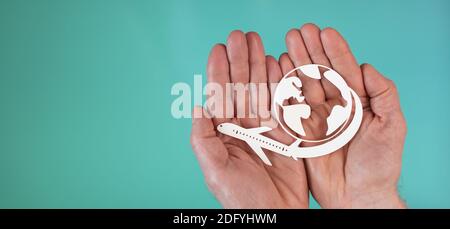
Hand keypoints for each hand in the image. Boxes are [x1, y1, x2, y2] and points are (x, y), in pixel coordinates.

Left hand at [190, 31, 308, 207]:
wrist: (275, 215)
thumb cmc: (241, 199)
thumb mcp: (215, 171)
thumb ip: (203, 138)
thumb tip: (196, 106)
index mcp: (223, 133)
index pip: (220, 95)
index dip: (219, 71)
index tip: (219, 49)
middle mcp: (243, 126)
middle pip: (241, 85)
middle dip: (240, 60)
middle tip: (240, 36)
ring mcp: (265, 127)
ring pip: (260, 88)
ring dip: (259, 65)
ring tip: (257, 42)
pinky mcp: (286, 132)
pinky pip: (282, 102)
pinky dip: (280, 82)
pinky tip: (276, 63)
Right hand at [281, 24, 406, 207]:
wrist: (358, 196)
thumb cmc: (379, 165)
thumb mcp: (392, 125)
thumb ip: (384, 93)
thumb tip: (367, 67)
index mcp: (357, 102)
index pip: (344, 70)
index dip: (335, 50)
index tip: (324, 32)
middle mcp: (335, 106)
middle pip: (320, 72)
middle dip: (310, 50)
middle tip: (299, 31)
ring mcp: (317, 118)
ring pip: (304, 84)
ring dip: (295, 63)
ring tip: (287, 42)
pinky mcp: (301, 131)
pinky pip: (290, 106)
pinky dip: (283, 87)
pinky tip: (278, 69)